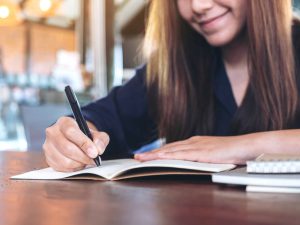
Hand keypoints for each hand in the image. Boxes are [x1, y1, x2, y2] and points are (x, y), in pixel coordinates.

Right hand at [43, 117, 109, 171]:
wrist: (76, 140)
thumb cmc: (85, 136)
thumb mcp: (96, 134)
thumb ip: (100, 139)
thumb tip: (98, 149)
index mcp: (64, 122)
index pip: (71, 132)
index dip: (84, 143)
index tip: (94, 152)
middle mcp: (53, 133)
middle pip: (67, 148)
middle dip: (84, 157)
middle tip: (93, 160)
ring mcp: (48, 146)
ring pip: (65, 161)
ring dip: (79, 164)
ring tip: (86, 161)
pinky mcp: (48, 159)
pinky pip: (62, 168)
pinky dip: (74, 168)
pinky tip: (79, 163)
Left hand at [134, 135, 257, 164]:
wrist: (247, 146)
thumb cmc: (232, 151)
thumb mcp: (213, 154)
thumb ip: (202, 156)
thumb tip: (192, 162)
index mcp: (195, 142)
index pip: (173, 147)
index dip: (159, 152)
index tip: (148, 155)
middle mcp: (193, 142)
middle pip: (168, 148)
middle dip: (152, 153)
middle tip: (137, 156)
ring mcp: (197, 146)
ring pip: (171, 150)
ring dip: (155, 154)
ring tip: (141, 158)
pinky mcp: (202, 152)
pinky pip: (181, 155)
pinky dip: (168, 156)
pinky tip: (159, 158)